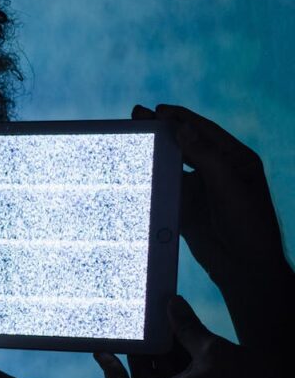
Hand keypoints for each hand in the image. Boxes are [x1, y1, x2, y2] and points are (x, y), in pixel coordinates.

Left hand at [95, 297, 293, 377]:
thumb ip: (186, 327)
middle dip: (143, 353)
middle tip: (143, 324)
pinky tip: (188, 342)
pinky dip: (180, 370)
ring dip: (164, 358)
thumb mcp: (213, 350)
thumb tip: (170, 304)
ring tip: (167, 325)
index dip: (108, 368)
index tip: (101, 349)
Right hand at [131, 104, 294, 354]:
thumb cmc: (248, 224)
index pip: (203, 131)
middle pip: (185, 144)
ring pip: (173, 165)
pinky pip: (166, 189)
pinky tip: (134, 172)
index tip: (155, 110)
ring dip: (153, 154)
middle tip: (136, 117)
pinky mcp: (187, 208)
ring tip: (130, 142)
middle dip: (162, 131)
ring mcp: (201, 190)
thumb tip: (182, 128)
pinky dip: (151, 179)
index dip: (179, 119)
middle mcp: (217, 170)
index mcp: (235, 159)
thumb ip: (205, 155)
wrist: (245, 267)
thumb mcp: (228, 186)